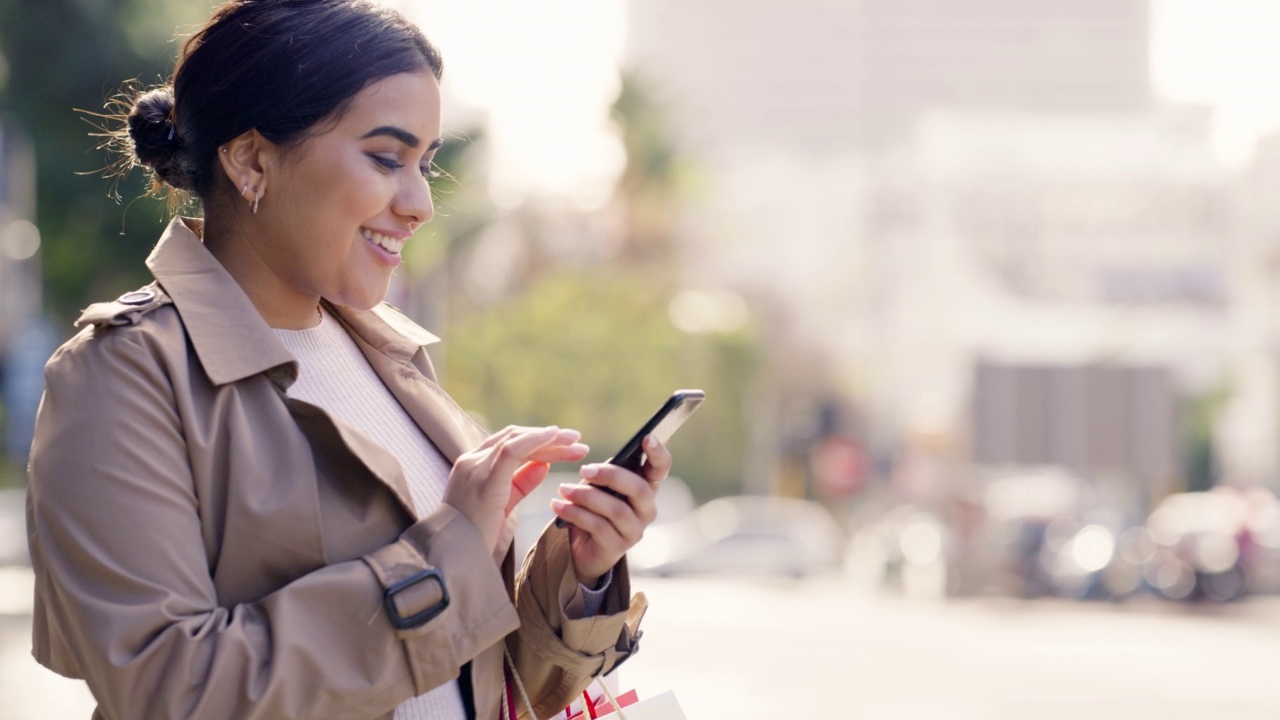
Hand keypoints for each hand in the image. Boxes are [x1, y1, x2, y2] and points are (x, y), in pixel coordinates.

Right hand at [445, 425, 588, 552]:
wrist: (455, 558)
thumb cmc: (476, 538)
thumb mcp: (503, 505)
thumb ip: (521, 483)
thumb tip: (544, 466)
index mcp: (472, 468)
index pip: (507, 444)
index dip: (537, 441)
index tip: (564, 444)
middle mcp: (471, 462)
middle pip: (513, 438)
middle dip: (547, 437)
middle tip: (576, 439)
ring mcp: (475, 468)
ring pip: (515, 441)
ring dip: (548, 439)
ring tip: (574, 441)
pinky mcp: (484, 480)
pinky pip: (512, 451)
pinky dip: (535, 441)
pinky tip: (554, 438)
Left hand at [551, 434, 671, 584]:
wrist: (581, 549)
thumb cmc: (593, 509)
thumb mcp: (599, 487)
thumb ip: (603, 476)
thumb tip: (591, 470)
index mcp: (646, 487)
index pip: (661, 468)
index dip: (658, 452)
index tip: (647, 436)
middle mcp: (647, 509)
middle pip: (639, 488)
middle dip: (610, 475)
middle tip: (584, 470)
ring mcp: (635, 530)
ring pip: (617, 509)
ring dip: (587, 496)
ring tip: (564, 489)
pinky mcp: (618, 547)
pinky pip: (599, 527)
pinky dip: (576, 514)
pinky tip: (558, 506)